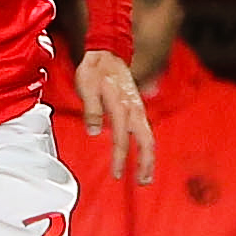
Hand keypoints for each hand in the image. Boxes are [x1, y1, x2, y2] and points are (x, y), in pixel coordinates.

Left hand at [76, 49, 154, 183]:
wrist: (108, 52)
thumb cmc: (95, 69)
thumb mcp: (86, 86)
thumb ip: (91, 109)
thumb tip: (93, 130)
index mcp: (121, 105)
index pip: (122, 137)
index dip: (120, 157)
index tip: (118, 174)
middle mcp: (134, 108)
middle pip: (146, 140)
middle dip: (146, 163)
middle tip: (144, 182)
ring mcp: (138, 108)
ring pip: (148, 136)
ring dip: (149, 157)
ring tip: (146, 176)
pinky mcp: (137, 107)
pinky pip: (145, 130)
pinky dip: (146, 145)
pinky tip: (143, 155)